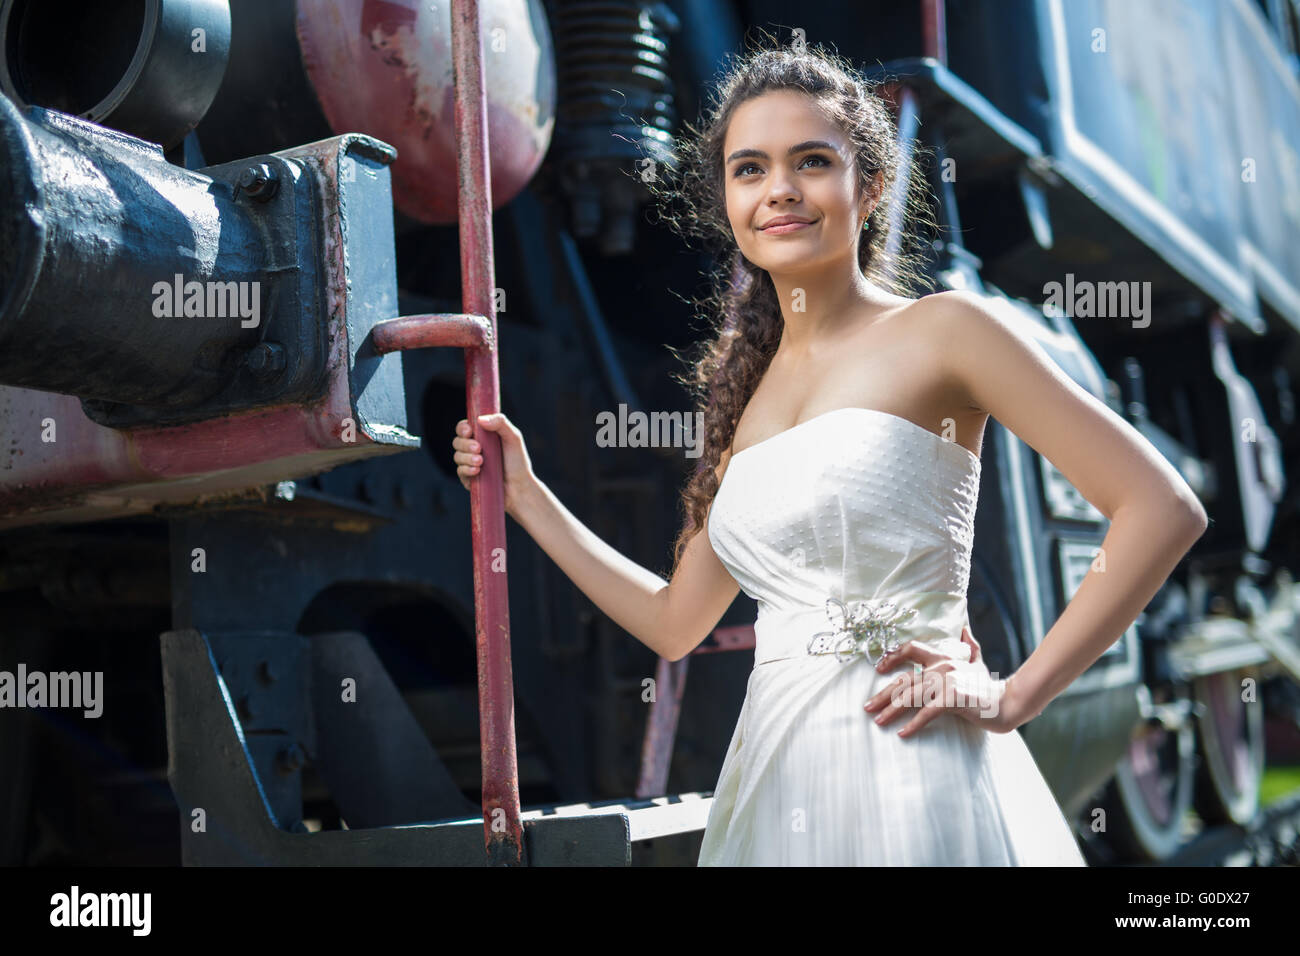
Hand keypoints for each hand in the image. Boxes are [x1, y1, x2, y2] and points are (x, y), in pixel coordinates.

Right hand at [452, 412, 535, 516]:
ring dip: (466, 457)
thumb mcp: (513, 438)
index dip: (463, 428)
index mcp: (482, 436)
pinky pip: (460, 471)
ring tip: (481, 461)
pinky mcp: (468, 478)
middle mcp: (473, 449)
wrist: (519, 487)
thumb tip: (480, 419)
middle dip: (465, 444)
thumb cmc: (517, 461)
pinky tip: (477, 470)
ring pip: (457, 456)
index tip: (469, 431)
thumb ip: (500, 423)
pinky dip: (466, 469)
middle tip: (478, 448)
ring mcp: (469, 463)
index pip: (464, 427)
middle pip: (457, 441)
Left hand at [862, 624, 1014, 735]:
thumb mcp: (978, 662)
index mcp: (943, 658)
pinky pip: (927, 712)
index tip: (878, 669)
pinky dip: (913, 724)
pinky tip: (902, 733)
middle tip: (867, 708)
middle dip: (883, 695)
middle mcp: (942, 667)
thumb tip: (964, 628)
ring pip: (911, 696)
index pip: (911, 649)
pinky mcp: (953, 698)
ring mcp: (947, 682)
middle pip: (904, 680)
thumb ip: (969, 646)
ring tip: (878, 721)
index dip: (892, 657)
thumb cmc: (989, 686)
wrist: (1009, 702)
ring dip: (891, 711)